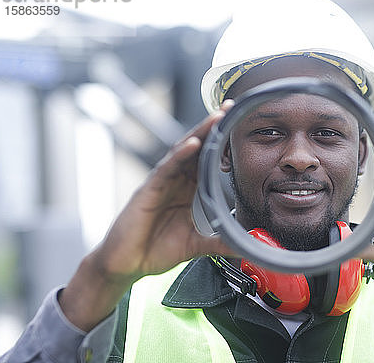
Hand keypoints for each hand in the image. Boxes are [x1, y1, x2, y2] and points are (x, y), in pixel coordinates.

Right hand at [60, 101, 233, 330]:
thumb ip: (220, 243)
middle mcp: (174, 181)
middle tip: (229, 108)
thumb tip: (247, 245)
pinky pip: (165, 169)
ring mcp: (160, 183)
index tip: (238, 126)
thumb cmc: (155, 250)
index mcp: (186, 189)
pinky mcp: (148, 191)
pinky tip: (192, 145)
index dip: (221, 143)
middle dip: (212, 127)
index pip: (206, 160)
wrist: (126, 265)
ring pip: (181, 152)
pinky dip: (179, 156)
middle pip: (195, 148)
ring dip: (199, 133)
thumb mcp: (196, 245)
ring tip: (216, 118)